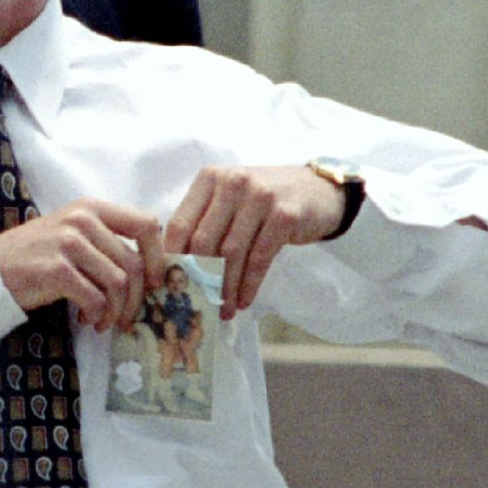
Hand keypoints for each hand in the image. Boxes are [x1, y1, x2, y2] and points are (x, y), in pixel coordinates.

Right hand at [0, 199, 163, 332]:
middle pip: (133, 263)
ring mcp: (69, 243)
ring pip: (118, 283)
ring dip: (115, 311)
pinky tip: (86, 320)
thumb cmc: (36, 255)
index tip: (153, 282)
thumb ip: (106, 241)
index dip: (157, 257)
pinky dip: (96, 316)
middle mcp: (82, 220)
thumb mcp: (73, 233)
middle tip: (126, 318)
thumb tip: (150, 271)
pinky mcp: (56, 269)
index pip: (146, 224)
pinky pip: (95, 298)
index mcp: (92, 208)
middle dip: (135, 299)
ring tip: (102, 322)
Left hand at [164, 165, 344, 319]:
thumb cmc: (263, 199)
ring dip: (225, 288)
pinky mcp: (284, 216)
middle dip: (198, 278)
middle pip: (203, 241)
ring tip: (223, 310)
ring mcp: (260, 197)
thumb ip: (204, 221)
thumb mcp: (229, 198)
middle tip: (197, 304)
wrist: (317, 190)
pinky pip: (259, 258)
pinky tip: (244, 301)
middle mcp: (233, 183)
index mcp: (210, 178)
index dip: (172, 259)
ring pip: (231, 253)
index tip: (171, 286)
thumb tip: (174, 266)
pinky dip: (249, 285)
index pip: (180, 223)